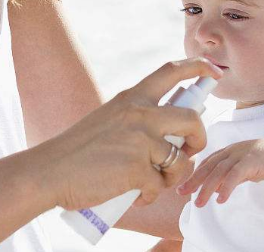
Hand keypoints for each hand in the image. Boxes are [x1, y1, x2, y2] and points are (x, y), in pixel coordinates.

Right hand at [31, 57, 222, 210]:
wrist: (48, 172)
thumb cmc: (77, 151)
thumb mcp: (110, 120)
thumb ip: (137, 120)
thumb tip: (170, 137)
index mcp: (132, 98)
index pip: (172, 70)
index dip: (199, 67)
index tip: (215, 71)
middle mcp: (139, 114)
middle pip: (192, 119)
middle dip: (199, 139)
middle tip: (188, 151)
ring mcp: (139, 141)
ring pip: (181, 158)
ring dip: (175, 175)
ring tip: (156, 181)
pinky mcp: (136, 169)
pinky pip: (160, 185)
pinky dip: (151, 195)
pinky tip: (135, 196)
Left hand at [176, 136, 263, 206]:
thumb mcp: (247, 166)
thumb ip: (233, 173)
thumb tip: (221, 186)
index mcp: (230, 150)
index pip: (207, 162)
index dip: (194, 174)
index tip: (183, 187)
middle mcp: (233, 150)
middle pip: (208, 166)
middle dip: (194, 180)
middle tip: (181, 193)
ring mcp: (242, 154)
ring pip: (218, 171)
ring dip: (207, 188)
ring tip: (199, 203)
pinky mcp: (252, 161)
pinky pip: (235, 175)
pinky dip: (226, 187)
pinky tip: (220, 199)